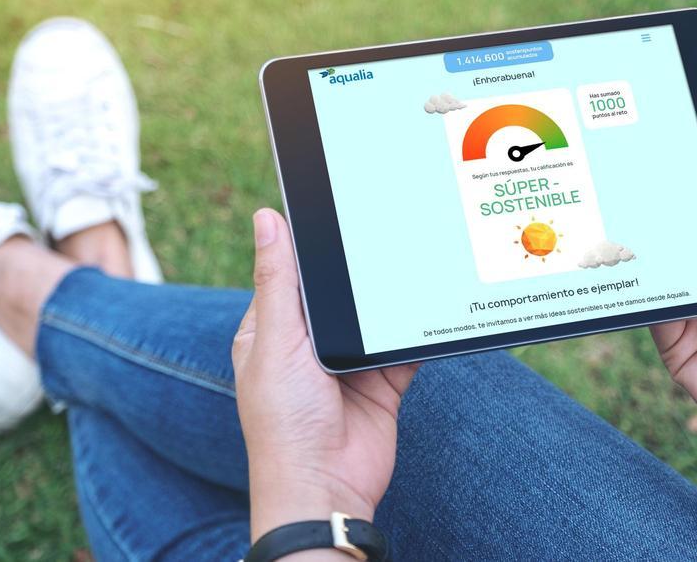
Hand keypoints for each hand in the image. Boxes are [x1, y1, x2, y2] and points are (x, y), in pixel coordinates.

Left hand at [232, 208, 418, 542]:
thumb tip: (266, 219)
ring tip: (409, 259)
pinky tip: (430, 304)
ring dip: (387, 301)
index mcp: (270, 331)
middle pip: (335, 293)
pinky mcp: (380, 383)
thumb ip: (278, 282)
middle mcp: (307, 345)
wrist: (325, 487)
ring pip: (372, 317)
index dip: (308, 245)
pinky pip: (402, 348)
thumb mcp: (276, 342)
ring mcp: (345, 365)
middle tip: (383, 227)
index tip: (334, 208)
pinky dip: (414, 333)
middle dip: (356, 271)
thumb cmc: (283, 422)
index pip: (289, 274)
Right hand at [651, 152, 696, 463]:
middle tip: (643, 178)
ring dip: (648, 249)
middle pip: (686, 246)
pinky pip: (651, 308)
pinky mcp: (673, 343)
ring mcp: (695, 315)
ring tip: (629, 211)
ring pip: (663, 273)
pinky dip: (640, 288)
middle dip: (668, 218)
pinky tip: (630, 263)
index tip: (682, 158)